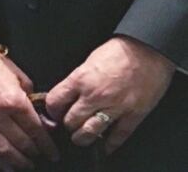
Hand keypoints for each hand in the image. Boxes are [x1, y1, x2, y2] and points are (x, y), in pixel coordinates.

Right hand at [0, 52, 57, 169]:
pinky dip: (0, 161)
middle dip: (36, 152)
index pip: (35, 129)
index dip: (47, 144)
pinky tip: (9, 167)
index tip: (53, 152)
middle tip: (45, 157)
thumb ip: (34, 101)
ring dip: (20, 161)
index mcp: (13, 100)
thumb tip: (45, 122)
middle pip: (22, 142)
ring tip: (29, 165)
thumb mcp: (21, 79)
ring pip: (5, 150)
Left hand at [45, 36, 173, 152]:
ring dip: (83, 138)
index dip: (52, 110)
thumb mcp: (88, 62)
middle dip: (67, 125)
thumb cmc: (118, 52)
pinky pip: (118, 135)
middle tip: (69, 125)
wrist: (147, 50)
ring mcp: (115, 107)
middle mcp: (94, 96)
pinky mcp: (133, 114)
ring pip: (90, 132)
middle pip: (71, 121)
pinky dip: (110, 145)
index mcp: (80, 79)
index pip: (55, 102)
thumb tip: (68, 96)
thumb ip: (77, 81)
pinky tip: (104, 147)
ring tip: (81, 137)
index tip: (54, 112)